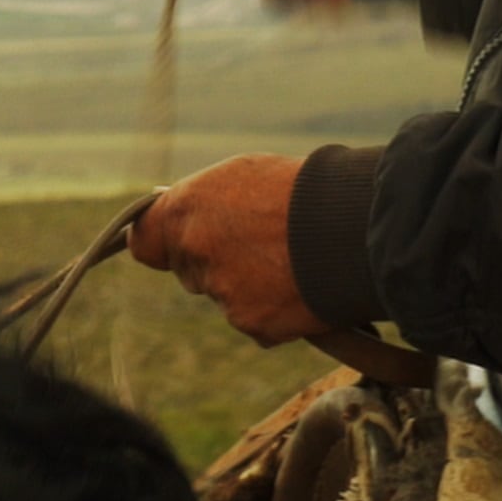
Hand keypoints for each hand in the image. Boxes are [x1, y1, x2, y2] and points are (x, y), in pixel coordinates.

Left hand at [129, 153, 330, 346]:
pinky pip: (258, 322)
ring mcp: (224, 293)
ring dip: (253, 287)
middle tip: (265, 245)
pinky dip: (278, 310)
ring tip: (296, 261)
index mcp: (188, 209)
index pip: (145, 241)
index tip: (175, 244)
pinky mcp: (253, 324)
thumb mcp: (246, 176)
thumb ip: (208, 203)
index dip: (163, 243)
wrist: (356, 225)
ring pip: (229, 297)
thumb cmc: (306, 189)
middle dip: (220, 262)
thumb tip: (194, 219)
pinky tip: (304, 286)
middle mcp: (196, 252)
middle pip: (194, 270)